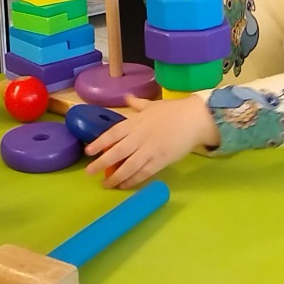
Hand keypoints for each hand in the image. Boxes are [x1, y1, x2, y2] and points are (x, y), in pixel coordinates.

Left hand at [85, 94, 219, 188]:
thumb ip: (138, 104)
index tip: (88, 151)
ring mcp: (149, 150)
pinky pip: (143, 173)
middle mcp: (139, 136)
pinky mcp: (160, 160)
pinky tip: (124, 185)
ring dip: (116, 176)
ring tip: (106, 184)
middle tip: (89, 172)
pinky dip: (133, 180)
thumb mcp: (153, 105)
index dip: (99, 143)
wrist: (194, 119)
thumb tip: (127, 97)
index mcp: (135, 122)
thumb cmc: (173, 111)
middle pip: (117, 152)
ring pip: (128, 166)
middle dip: (102, 163)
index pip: (112, 133)